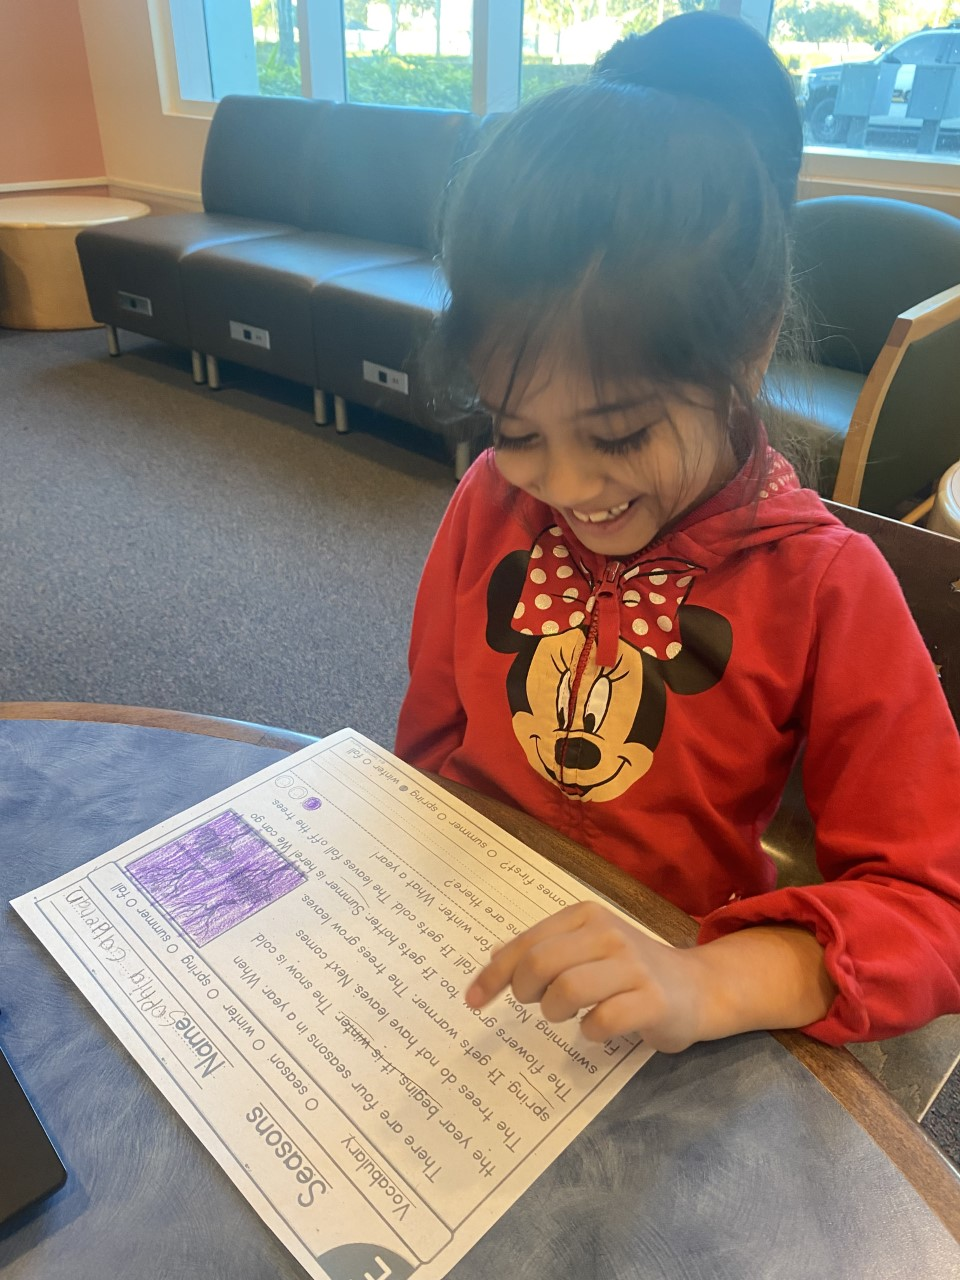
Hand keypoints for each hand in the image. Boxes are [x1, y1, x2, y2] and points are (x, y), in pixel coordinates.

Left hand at [465, 903, 834, 1050]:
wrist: (697, 987)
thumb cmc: (630, 970)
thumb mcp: (585, 947)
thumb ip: (543, 949)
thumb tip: (492, 960)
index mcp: (586, 916)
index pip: (526, 943)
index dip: (493, 975)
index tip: (473, 1000)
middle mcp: (608, 933)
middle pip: (541, 965)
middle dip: (524, 992)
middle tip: (533, 1005)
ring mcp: (633, 966)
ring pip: (568, 990)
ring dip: (556, 1011)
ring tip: (565, 1015)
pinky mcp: (653, 1001)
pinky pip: (603, 1020)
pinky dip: (590, 1031)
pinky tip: (596, 1029)